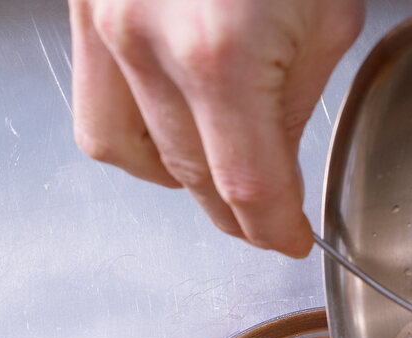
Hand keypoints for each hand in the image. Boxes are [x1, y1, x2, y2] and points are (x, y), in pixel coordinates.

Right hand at [68, 0, 364, 255]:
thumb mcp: (328, 12)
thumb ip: (295, 101)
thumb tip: (273, 157)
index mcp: (221, 53)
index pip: (248, 187)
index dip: (275, 229)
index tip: (290, 239)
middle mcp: (147, 42)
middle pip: (193, 181)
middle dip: (238, 214)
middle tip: (267, 218)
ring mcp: (103, 23)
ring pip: (134, 157)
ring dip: (184, 184)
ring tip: (222, 176)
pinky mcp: (83, 8)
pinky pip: (99, 111)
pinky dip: (138, 139)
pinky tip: (174, 131)